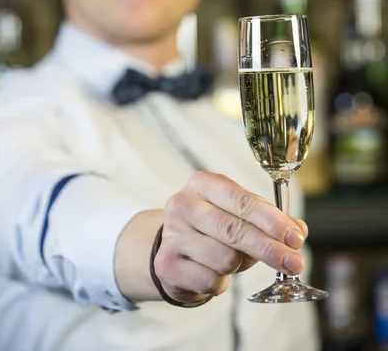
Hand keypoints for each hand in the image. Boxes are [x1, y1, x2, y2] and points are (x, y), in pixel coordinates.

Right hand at [154, 172, 307, 304]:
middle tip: (294, 262)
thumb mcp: (240, 215)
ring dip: (241, 265)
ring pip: (225, 258)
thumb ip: (270, 220)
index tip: (295, 238)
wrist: (174, 248)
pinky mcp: (167, 265)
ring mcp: (172, 235)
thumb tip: (299, 230)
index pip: (241, 200)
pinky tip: (216, 272)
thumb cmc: (214, 227)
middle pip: (233, 229)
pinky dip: (222, 282)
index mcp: (203, 184)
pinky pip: (210, 281)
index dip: (272, 220)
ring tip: (236, 260)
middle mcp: (183, 205)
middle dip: (269, 248)